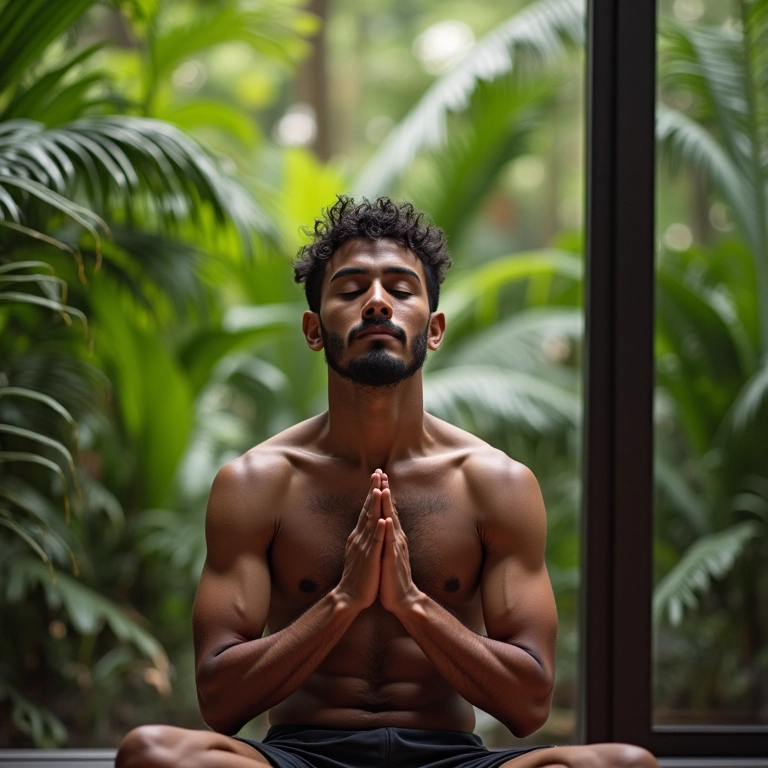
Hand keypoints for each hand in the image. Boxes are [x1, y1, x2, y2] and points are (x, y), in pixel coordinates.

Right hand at [334, 471, 385, 609]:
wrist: (349, 596)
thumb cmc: (358, 575)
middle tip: (378, 473)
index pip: (367, 508)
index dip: (372, 492)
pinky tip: (383, 519)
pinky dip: (380, 530)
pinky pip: (376, 542)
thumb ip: (363, 536)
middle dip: (374, 490)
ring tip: (379, 489)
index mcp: (359, 535)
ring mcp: (365, 547)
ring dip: (375, 505)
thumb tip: (367, 523)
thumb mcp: (360, 550)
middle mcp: (360, 537)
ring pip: (371, 522)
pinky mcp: (370, 558)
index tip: (377, 477)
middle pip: (368, 509)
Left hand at [378, 474, 421, 613]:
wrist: (403, 598)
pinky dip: (388, 529)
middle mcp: (395, 537)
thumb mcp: (387, 552)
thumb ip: (386, 537)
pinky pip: (390, 541)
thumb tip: (382, 524)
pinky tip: (387, 518)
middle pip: (389, 509)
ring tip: (384, 488)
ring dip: (387, 505)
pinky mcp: (393, 558)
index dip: (382, 492)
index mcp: (392, 535)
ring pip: (391, 521)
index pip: (386, 509)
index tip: (378, 476)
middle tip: (381, 472)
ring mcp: (395, 546)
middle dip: (385, 490)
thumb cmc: (392, 577)